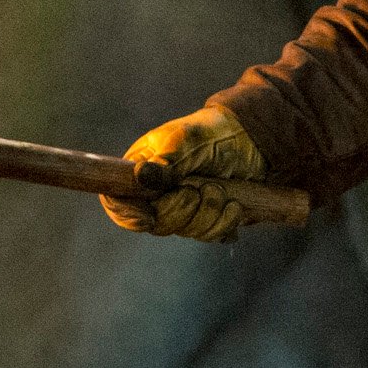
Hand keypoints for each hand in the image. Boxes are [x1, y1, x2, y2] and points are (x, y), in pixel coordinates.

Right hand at [102, 102, 268, 242]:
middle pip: (156, 224)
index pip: (118, 203)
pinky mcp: (206, 216)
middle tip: (200, 188)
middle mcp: (157, 192)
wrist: (250, 137)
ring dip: (208, 213)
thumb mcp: (187, 140)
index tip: (149, 216)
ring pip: (185, 231)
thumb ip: (165, 162)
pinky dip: (224, 223)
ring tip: (220, 190)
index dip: (129, 215)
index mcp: (141, 171)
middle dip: (182, 210)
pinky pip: (208, 234)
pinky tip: (234, 206)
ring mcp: (182, 206)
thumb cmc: (211, 132)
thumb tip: (140, 176)